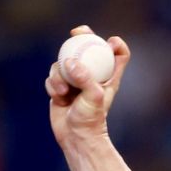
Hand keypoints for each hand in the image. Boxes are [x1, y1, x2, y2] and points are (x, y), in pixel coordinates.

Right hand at [46, 25, 131, 144]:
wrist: (75, 138)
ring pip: (64, 62)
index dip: (115, 44)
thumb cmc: (91, 120)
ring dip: (60, 73)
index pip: (117, 55)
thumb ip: (84, 77)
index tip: (107, 40)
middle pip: (88, 49)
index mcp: (108, 77)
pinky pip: (53, 77)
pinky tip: (58, 97)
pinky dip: (53, 84)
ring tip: (64, 91)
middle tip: (76, 33)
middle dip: (81, 38)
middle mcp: (92, 76)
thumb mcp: (93, 96)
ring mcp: (75, 81)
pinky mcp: (60, 87)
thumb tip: (69, 61)